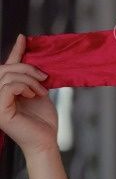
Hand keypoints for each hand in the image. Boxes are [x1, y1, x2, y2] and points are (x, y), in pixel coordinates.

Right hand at [0, 34, 57, 155]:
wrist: (46, 140)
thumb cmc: (42, 121)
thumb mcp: (38, 92)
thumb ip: (31, 78)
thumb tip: (32, 59)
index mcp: (4, 92)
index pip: (6, 68)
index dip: (16, 51)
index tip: (23, 38)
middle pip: (5, 69)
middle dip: (26, 68)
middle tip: (43, 78)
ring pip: (7, 76)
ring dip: (29, 80)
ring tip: (41, 91)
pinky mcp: (0, 111)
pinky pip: (9, 87)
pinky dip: (24, 87)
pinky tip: (33, 95)